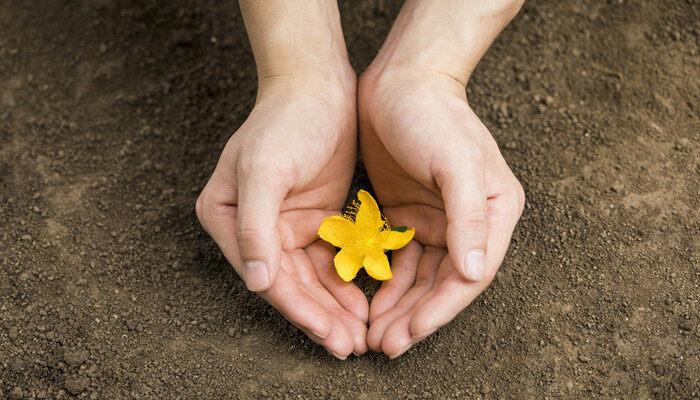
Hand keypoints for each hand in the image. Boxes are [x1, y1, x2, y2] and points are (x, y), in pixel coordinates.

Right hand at [196, 71, 367, 357]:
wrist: (318, 86)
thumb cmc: (286, 122)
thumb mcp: (265, 170)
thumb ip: (256, 227)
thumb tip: (257, 283)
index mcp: (227, 218)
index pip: (267, 276)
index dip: (300, 310)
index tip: (331, 336)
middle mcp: (250, 228)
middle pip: (289, 284)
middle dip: (320, 317)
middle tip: (350, 346)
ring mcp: (282, 225)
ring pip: (310, 278)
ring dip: (333, 307)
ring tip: (359, 335)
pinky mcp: (312, 219)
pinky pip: (328, 261)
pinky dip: (343, 283)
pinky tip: (362, 303)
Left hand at [358, 67, 524, 357]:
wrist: (401, 80)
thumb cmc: (434, 116)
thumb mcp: (457, 162)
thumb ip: (469, 217)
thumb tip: (475, 274)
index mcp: (494, 213)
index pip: (470, 275)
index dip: (441, 309)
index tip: (410, 334)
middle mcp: (469, 223)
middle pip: (443, 283)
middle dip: (415, 317)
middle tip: (384, 346)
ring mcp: (437, 220)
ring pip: (418, 278)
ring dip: (398, 307)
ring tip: (374, 335)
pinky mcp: (407, 215)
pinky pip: (398, 260)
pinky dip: (385, 283)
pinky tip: (368, 302)